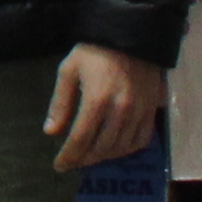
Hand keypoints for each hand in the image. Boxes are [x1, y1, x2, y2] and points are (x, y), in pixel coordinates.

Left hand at [48, 41, 161, 171]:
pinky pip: (141, 140)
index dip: (69, 156)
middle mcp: (120, 111)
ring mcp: (139, 113)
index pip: (80, 139)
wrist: (131, 36)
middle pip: (101, 148)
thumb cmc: (95, 51)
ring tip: (90, 156)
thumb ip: (61, 103)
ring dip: (104, 156)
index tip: (59, 165)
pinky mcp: (151, 110)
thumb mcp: (69, 70)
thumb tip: (51, 131)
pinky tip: (115, 148)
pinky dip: (127, 149)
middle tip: (73, 160)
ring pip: (121, 147)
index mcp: (96, 101)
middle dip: (84, 158)